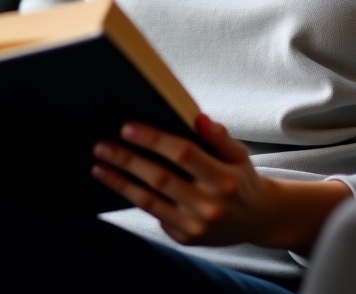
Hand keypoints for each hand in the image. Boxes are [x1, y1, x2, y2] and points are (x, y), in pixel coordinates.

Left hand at [91, 113, 271, 246]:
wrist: (257, 219)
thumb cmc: (240, 177)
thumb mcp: (238, 153)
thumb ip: (218, 136)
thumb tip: (198, 117)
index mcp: (223, 178)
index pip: (183, 153)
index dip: (153, 139)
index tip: (127, 127)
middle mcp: (209, 205)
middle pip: (160, 178)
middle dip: (127, 160)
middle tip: (101, 146)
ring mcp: (196, 226)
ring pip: (150, 201)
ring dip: (120, 183)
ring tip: (98, 167)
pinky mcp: (186, 238)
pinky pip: (155, 216)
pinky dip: (135, 198)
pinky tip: (119, 183)